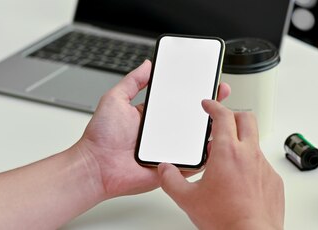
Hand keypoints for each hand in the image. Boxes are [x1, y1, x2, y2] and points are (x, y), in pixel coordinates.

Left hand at [76, 60, 230, 198]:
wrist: (96, 167)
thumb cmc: (100, 138)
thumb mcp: (115, 100)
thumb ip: (132, 81)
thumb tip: (146, 64)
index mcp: (153, 116)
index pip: (179, 101)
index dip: (193, 91)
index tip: (206, 80)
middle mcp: (163, 133)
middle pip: (193, 118)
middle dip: (210, 107)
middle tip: (220, 94)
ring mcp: (169, 150)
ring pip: (197, 139)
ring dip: (210, 129)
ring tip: (221, 117)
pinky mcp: (171, 167)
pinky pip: (193, 163)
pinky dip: (205, 155)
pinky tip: (213, 144)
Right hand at [158, 100, 284, 228]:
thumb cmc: (226, 220)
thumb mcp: (188, 199)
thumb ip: (171, 180)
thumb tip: (164, 171)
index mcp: (228, 152)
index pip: (223, 116)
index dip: (215, 106)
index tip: (209, 105)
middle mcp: (249, 154)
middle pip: (247, 118)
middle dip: (233, 115)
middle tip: (221, 122)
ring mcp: (264, 167)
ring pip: (255, 143)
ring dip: (241, 143)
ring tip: (226, 159)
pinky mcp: (274, 180)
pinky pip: (262, 164)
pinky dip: (251, 165)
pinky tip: (240, 180)